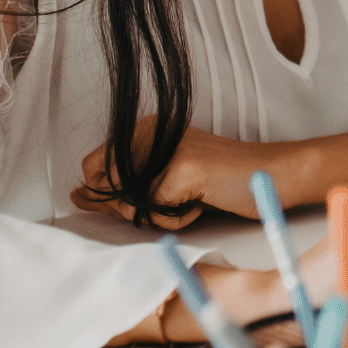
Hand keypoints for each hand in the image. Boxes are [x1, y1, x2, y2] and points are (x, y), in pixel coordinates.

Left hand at [73, 116, 271, 227]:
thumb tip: (76, 196)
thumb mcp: (166, 182)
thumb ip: (123, 188)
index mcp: (145, 129)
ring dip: (159, 214)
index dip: (103, 194)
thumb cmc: (221, 183)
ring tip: (189, 201)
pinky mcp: (182, 167)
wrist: (272, 175)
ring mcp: (166, 147)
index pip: (93, 165)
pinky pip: (157, 211)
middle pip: (107, 187)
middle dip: (133, 207)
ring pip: (131, 202)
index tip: (136, 201)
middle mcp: (151, 131)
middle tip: (172, 202)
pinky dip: (178, 219)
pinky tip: (201, 204)